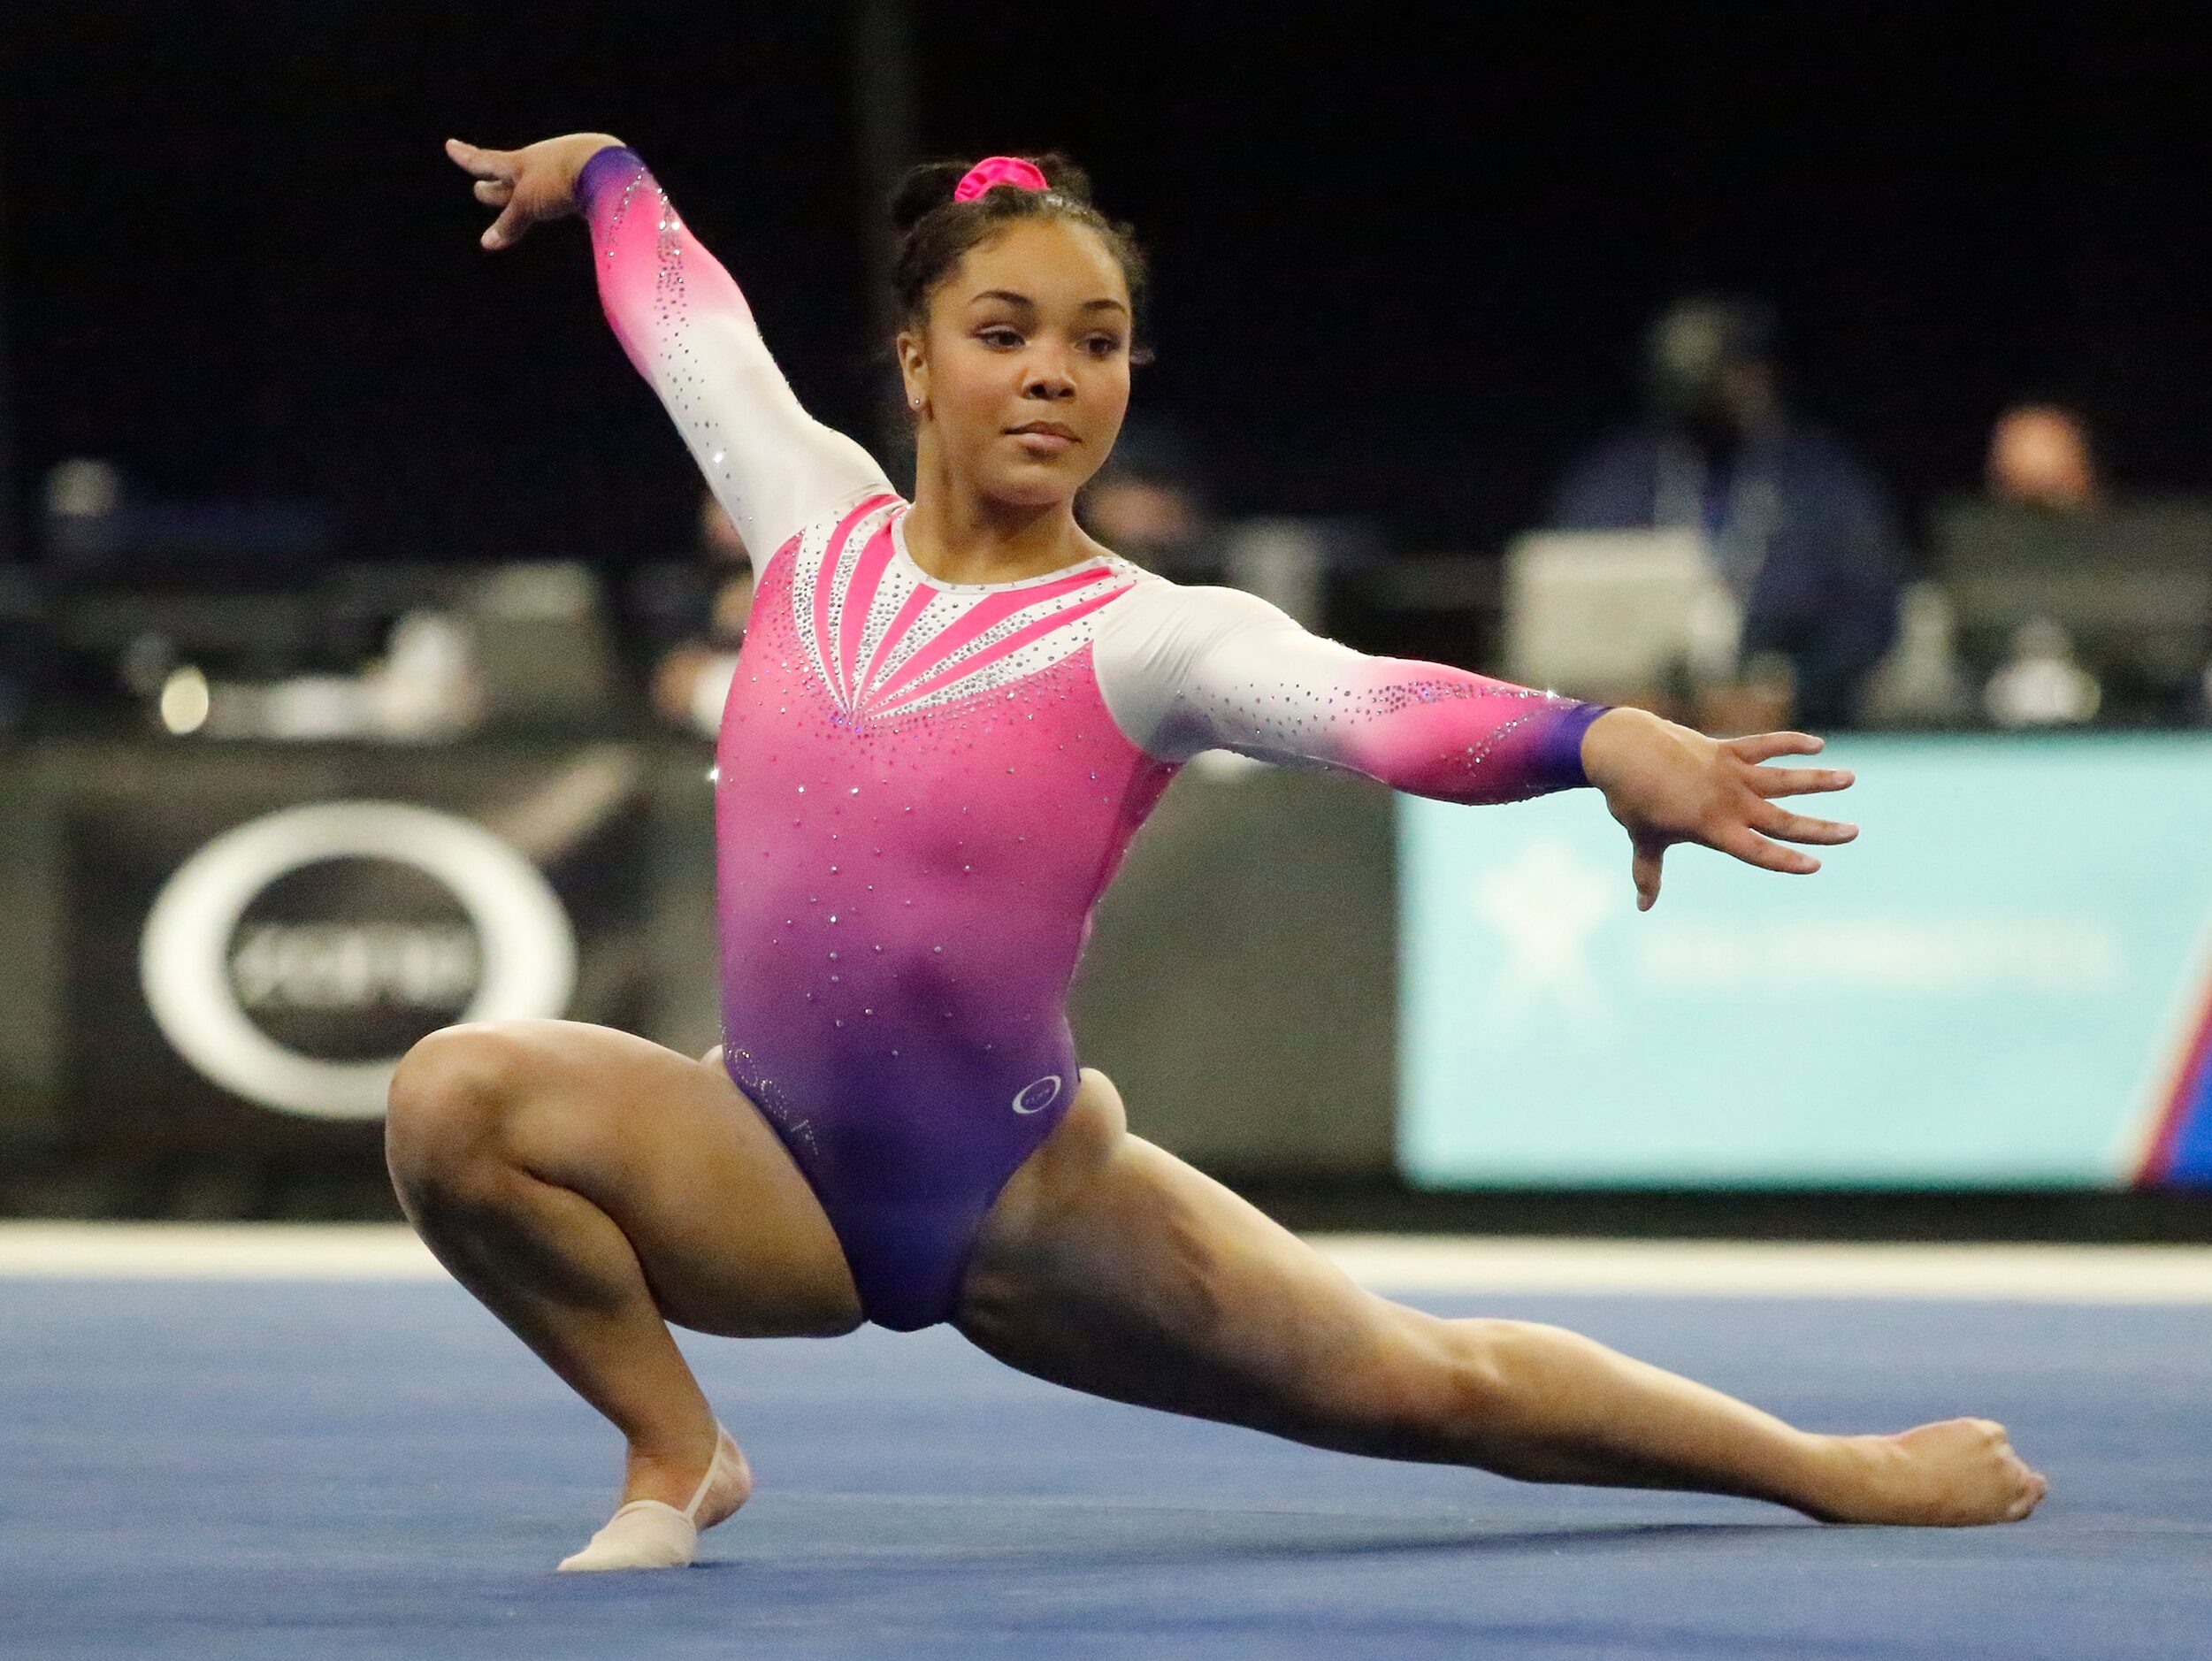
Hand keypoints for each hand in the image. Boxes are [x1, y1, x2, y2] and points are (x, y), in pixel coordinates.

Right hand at [445, 132, 622, 250]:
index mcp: (519, 163)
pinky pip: (562, 190)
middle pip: (509, 176)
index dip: (466, 157)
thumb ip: (509, 223)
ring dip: (523, 192)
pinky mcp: (585, 179)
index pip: (486, 161)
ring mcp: (563, 168)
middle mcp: (539, 162)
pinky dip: (555, 197)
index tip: (450, 145)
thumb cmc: (561, 179)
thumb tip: (486, 244)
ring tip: (518, 194)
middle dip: (493, 185)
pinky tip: (564, 197)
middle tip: (479, 187)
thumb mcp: (529, 203)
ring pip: (536, 184)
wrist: (606, 166)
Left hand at [1578, 706, 1856, 911]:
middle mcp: (1729, 802)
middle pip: (1782, 819)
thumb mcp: (1643, 839)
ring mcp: (1730, 773)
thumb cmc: (1631, 800)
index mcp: (1713, 829)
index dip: (1786, 860)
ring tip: (1849, 779)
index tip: (1817, 865)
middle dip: (1819, 828)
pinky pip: (1764, 745)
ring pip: (1783, 778)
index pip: (1757, 850)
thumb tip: (1642, 906)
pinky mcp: (1726, 749)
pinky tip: (1817, 745)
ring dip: (1817, 779)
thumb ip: (1649, 872)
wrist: (1622, 751)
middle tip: (1854, 832)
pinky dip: (1789, 743)